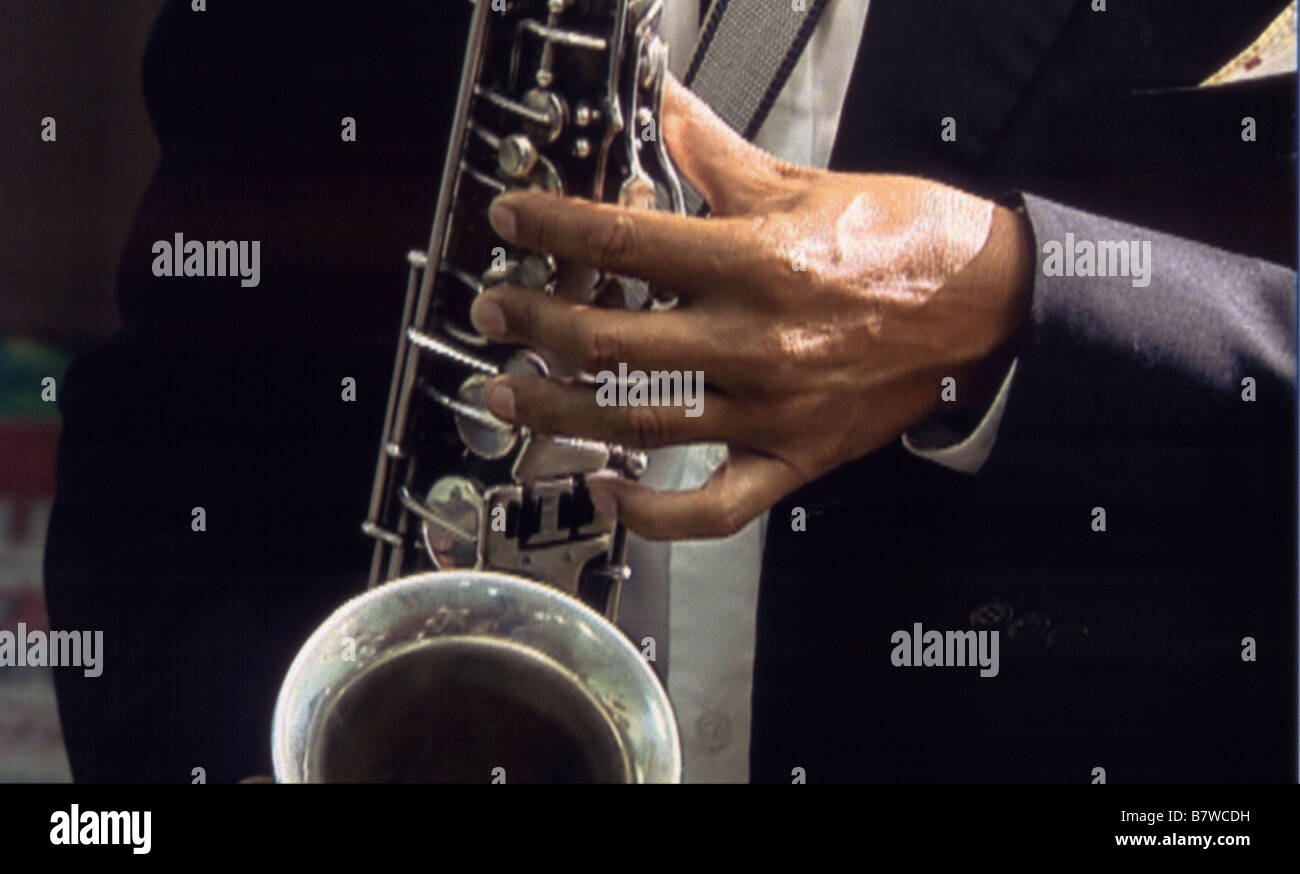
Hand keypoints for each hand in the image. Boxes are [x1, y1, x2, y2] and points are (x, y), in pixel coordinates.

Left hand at [470, 76, 1033, 540]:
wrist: (987, 304)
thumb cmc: (904, 243)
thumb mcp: (804, 183)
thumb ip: (717, 154)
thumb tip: (664, 101)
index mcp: (756, 260)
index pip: (623, 243)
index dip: (550, 229)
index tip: (511, 222)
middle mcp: (755, 339)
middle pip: (612, 342)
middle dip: (534, 324)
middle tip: (493, 313)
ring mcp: (772, 407)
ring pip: (642, 423)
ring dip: (559, 412)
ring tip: (506, 396)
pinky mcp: (794, 456)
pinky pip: (716, 506)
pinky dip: (657, 513)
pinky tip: (611, 494)